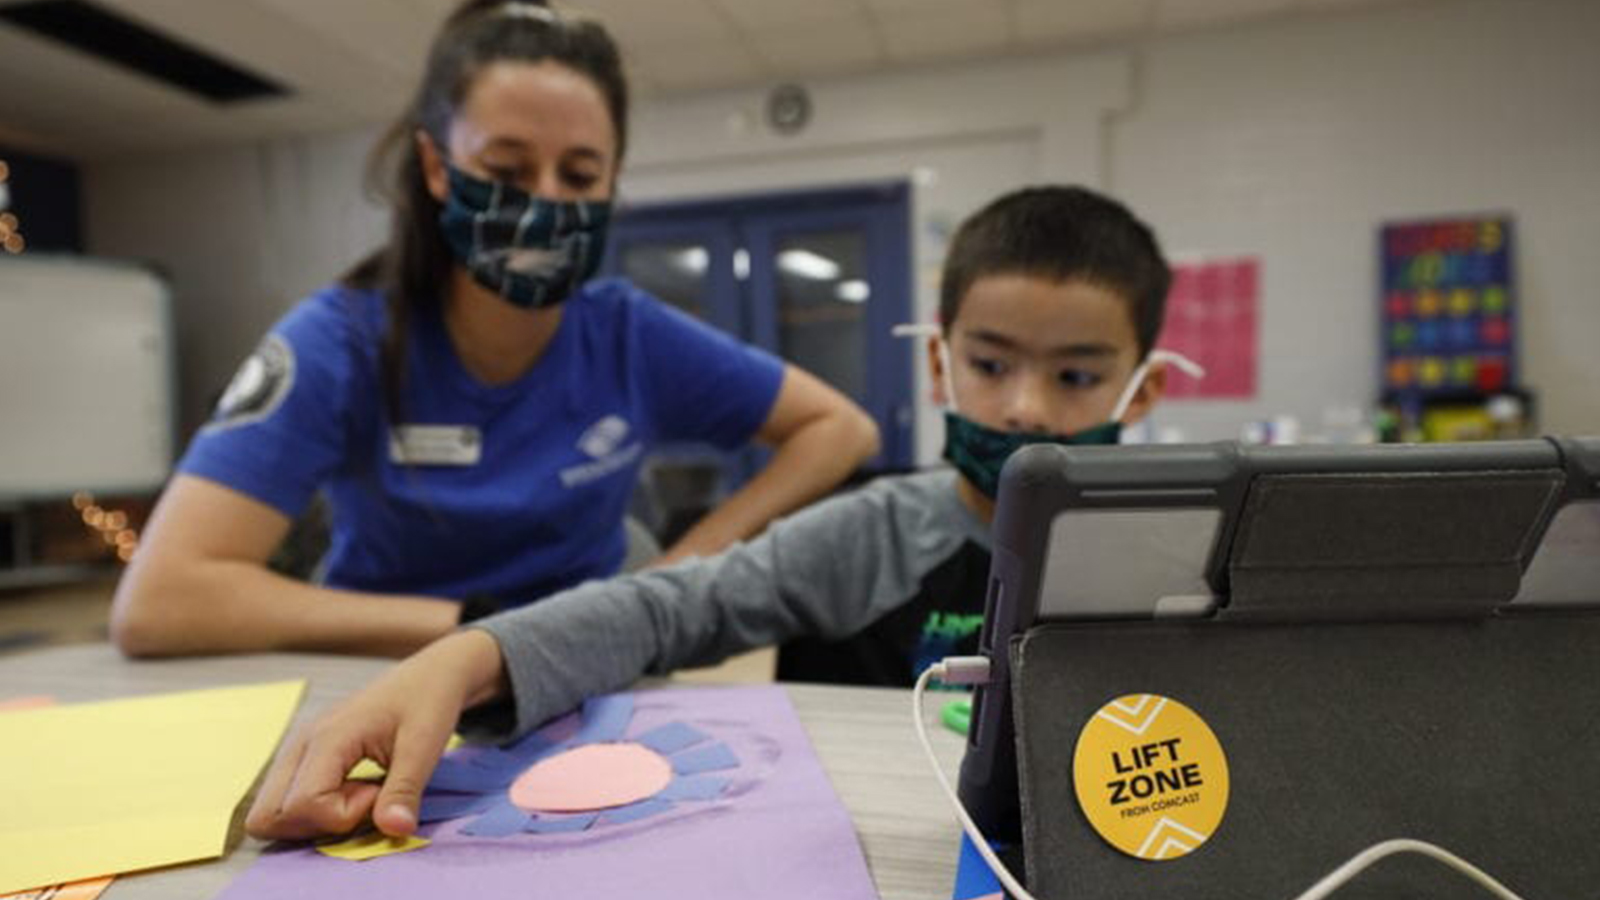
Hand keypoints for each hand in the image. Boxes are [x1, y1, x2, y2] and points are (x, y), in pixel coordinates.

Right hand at [245, 630, 506, 839]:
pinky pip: (285, 800)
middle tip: (365, 798)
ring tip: (359, 791)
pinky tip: (350, 789)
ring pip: (271, 812)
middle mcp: (300, 743)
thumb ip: (404, 792)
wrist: (428, 673)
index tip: (379, 791)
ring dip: (314, 820)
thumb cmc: (428, 701)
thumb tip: (396, 831)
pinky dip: (313, 810)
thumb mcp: (425, 746)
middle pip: (270, 816)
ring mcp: (297, 748)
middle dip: (318, 825)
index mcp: (327, 737)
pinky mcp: (302, 755)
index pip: (304, 804)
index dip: (344, 815)